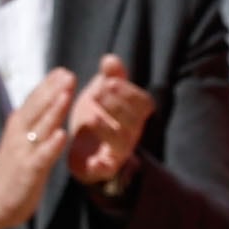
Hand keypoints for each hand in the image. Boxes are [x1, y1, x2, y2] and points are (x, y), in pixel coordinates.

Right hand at [0, 67, 73, 228]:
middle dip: (53, 90)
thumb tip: (44, 107)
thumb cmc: (9, 172)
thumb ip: (31, 125)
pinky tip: (62, 135)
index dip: (47, 85)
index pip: (33, 101)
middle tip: (68, 73)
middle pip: (37, 108)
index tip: (62, 70)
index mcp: (18, 126)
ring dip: (54, 109)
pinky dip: (52, 145)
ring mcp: (24, 151)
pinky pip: (42, 156)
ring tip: (66, 93)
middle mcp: (19, 134)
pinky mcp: (28, 170)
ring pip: (41, 127)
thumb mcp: (19, 142)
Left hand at [64, 54, 154, 196]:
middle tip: (98, 94)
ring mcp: (118, 152)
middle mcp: (130, 133)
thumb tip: (111, 58)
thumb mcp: (102, 92)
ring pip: (121, 145)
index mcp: (133, 114)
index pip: (142, 103)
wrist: (85, 149)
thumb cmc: (98, 114)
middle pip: (134, 122)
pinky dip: (102, 166)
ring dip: (108, 131)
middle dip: (117, 107)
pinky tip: (94, 160)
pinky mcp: (102, 168)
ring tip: (92, 118)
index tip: (109, 81)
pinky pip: (107, 169)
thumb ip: (110, 76)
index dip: (128, 92)